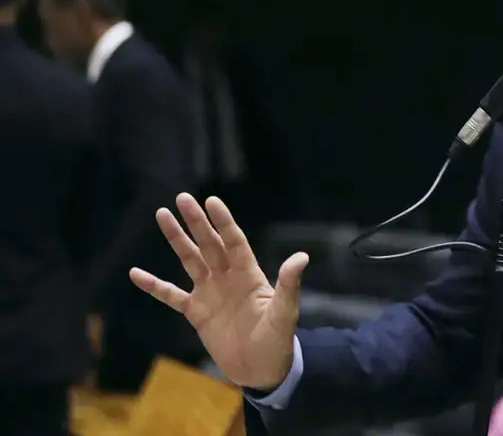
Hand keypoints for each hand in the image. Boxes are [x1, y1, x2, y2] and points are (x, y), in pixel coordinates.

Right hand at [129, 193, 308, 390]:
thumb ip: (289, 285)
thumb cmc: (278, 340)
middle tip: (181, 197)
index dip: (223, 222)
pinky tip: (135, 273)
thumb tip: (302, 257)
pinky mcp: (196, 313)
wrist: (261, 369)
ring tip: (161, 215)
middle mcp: (227, 278)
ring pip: (189, 260)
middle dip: (196, 221)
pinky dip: (154, 285)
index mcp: (249, 274)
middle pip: (209, 244)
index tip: (212, 200)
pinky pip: (171, 295)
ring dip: (176, 240)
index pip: (233, 241)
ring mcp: (210, 293)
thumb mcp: (285, 312)